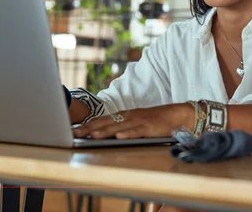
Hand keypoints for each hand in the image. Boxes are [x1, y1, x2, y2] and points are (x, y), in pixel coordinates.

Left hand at [72, 103, 191, 139]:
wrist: (177, 114)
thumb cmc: (156, 120)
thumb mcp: (137, 122)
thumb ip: (123, 126)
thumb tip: (106, 134)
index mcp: (125, 115)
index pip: (103, 119)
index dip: (88, 124)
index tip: (74, 129)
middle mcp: (130, 116)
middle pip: (107, 122)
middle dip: (90, 128)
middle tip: (75, 133)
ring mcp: (139, 121)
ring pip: (119, 126)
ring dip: (105, 131)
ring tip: (92, 135)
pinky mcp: (150, 127)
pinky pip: (137, 131)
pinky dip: (128, 134)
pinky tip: (119, 137)